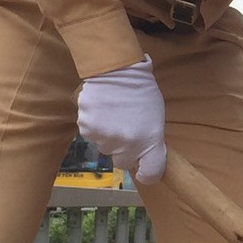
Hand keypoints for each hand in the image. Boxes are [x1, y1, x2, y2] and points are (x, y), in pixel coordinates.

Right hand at [77, 55, 166, 181]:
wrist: (115, 68)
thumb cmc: (141, 89)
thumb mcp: (156, 116)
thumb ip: (150, 138)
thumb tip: (142, 154)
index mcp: (150, 140)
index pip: (151, 172)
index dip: (148, 173)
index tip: (144, 171)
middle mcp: (127, 144)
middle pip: (123, 162)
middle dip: (125, 151)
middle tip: (126, 128)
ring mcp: (105, 137)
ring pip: (105, 147)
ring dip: (108, 135)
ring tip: (113, 113)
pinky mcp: (86, 129)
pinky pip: (91, 135)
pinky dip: (95, 125)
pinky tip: (101, 109)